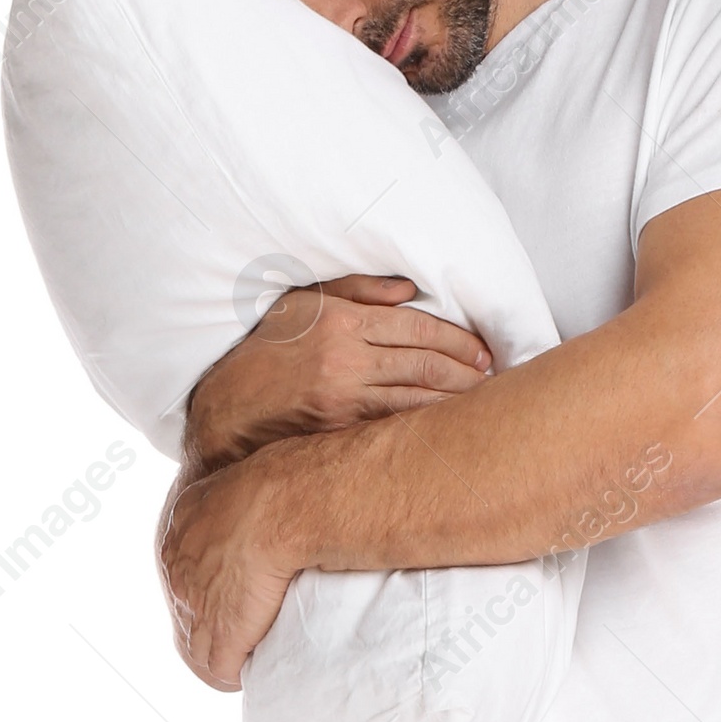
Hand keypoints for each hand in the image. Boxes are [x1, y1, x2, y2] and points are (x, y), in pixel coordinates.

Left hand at [157, 448, 304, 691]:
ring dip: (218, 655)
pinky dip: (234, 675)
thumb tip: (267, 503)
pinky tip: (249, 674)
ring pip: (197, 645)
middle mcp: (180, 569)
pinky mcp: (225, 634)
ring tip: (241, 660)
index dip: (206, 587)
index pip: (183, 572)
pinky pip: (220, 669)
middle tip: (234, 629)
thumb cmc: (280, 484)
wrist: (286, 505)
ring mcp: (198, 604)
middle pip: (186, 611)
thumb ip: (243, 499)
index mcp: (181, 530)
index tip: (231, 591)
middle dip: (207, 623)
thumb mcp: (245, 481)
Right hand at [184, 273, 491, 472]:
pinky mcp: (339, 431)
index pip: (416, 327)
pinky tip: (449, 428)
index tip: (482, 350)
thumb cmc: (265, 351)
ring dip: (455, 402)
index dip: (457, 340)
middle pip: (424, 364)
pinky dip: (427, 426)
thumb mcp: (302, 304)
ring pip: (416, 399)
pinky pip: (395, 426)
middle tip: (494, 378)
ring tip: (484, 404)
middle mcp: (346, 358)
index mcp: (342, 321)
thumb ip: (356, 290)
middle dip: (466, 372)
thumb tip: (409, 290)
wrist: (226, 407)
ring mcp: (343, 398)